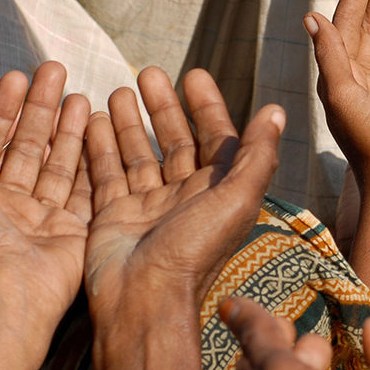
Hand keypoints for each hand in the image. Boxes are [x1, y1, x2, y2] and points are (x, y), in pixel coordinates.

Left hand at [0, 63, 92, 334]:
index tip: (13, 79)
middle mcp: (1, 205)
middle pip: (22, 146)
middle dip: (36, 107)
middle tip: (53, 69)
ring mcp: (36, 218)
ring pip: (53, 162)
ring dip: (64, 127)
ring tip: (77, 93)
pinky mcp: (67, 229)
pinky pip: (79, 188)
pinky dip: (88, 159)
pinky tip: (94, 130)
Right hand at [83, 68, 284, 344]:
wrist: (144, 297)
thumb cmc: (195, 250)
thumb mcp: (237, 198)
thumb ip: (257, 154)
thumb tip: (277, 110)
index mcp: (218, 191)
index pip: (215, 138)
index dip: (207, 106)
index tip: (193, 74)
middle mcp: (184, 196)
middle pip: (174, 140)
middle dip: (164, 107)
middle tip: (149, 72)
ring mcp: (147, 205)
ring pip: (139, 153)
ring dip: (131, 121)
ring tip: (119, 88)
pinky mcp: (114, 214)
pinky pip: (107, 171)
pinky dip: (101, 145)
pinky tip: (93, 118)